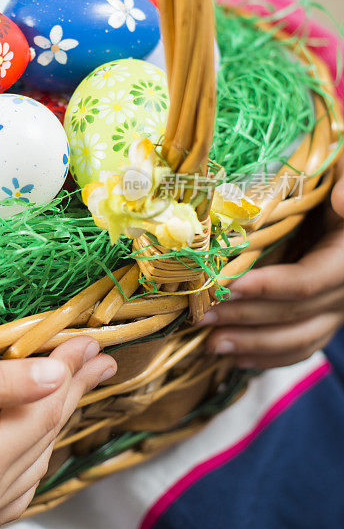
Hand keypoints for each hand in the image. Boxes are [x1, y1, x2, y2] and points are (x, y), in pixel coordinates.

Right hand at [0, 337, 114, 528]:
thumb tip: (57, 374)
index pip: (44, 408)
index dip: (70, 371)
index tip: (90, 341)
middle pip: (44, 435)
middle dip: (71, 392)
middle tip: (96, 358)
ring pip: (34, 462)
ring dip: (53, 421)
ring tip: (71, 386)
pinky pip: (14, 488)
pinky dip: (30, 453)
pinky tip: (33, 431)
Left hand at [203, 166, 343, 367]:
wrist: (338, 195)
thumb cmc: (332, 175)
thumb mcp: (343, 170)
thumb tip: (343, 200)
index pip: (307, 282)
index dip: (267, 289)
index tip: (226, 287)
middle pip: (294, 314)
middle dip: (244, 318)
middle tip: (199, 319)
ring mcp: (334, 306)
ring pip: (298, 338)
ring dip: (252, 345)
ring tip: (209, 345)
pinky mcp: (321, 314)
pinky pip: (300, 344)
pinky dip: (269, 356)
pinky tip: (235, 358)